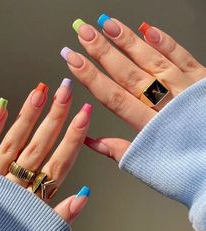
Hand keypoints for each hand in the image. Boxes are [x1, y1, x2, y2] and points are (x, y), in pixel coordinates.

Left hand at [0, 79, 90, 223]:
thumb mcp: (40, 229)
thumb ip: (61, 214)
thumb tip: (84, 195)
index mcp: (33, 198)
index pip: (59, 163)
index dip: (73, 138)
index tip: (84, 116)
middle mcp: (14, 184)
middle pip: (39, 146)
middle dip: (55, 118)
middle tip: (65, 93)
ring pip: (14, 143)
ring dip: (28, 117)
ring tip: (40, 93)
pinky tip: (1, 108)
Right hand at [60, 14, 205, 160]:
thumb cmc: (185, 170)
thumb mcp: (148, 166)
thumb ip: (118, 150)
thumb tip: (88, 140)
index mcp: (150, 128)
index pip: (113, 97)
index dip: (91, 77)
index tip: (73, 60)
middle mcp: (166, 106)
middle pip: (129, 75)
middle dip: (103, 53)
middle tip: (84, 33)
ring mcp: (186, 91)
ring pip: (152, 61)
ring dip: (128, 42)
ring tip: (107, 25)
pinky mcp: (204, 83)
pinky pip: (184, 58)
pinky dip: (166, 43)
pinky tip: (148, 28)